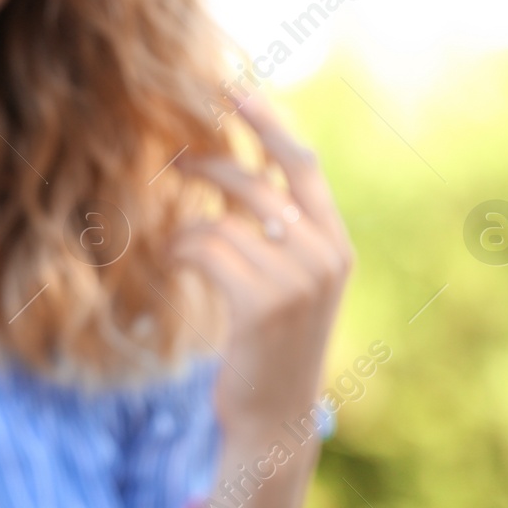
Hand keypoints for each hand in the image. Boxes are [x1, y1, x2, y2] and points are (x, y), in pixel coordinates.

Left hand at [171, 96, 354, 449]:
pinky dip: (181, 251)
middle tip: (172, 159)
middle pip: (258, 184)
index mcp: (336, 244)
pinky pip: (206, 252)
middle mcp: (324, 256)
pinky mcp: (261, 305)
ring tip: (171, 241)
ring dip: (186, 226)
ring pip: (223, 222)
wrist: (274, 418)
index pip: (302, 164)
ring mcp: (296, 281)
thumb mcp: (288, 285)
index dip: (267, 122)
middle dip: (210, 165)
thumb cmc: (270, 348)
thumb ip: (276, 234)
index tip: (232, 89)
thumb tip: (238, 176)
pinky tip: (171, 262)